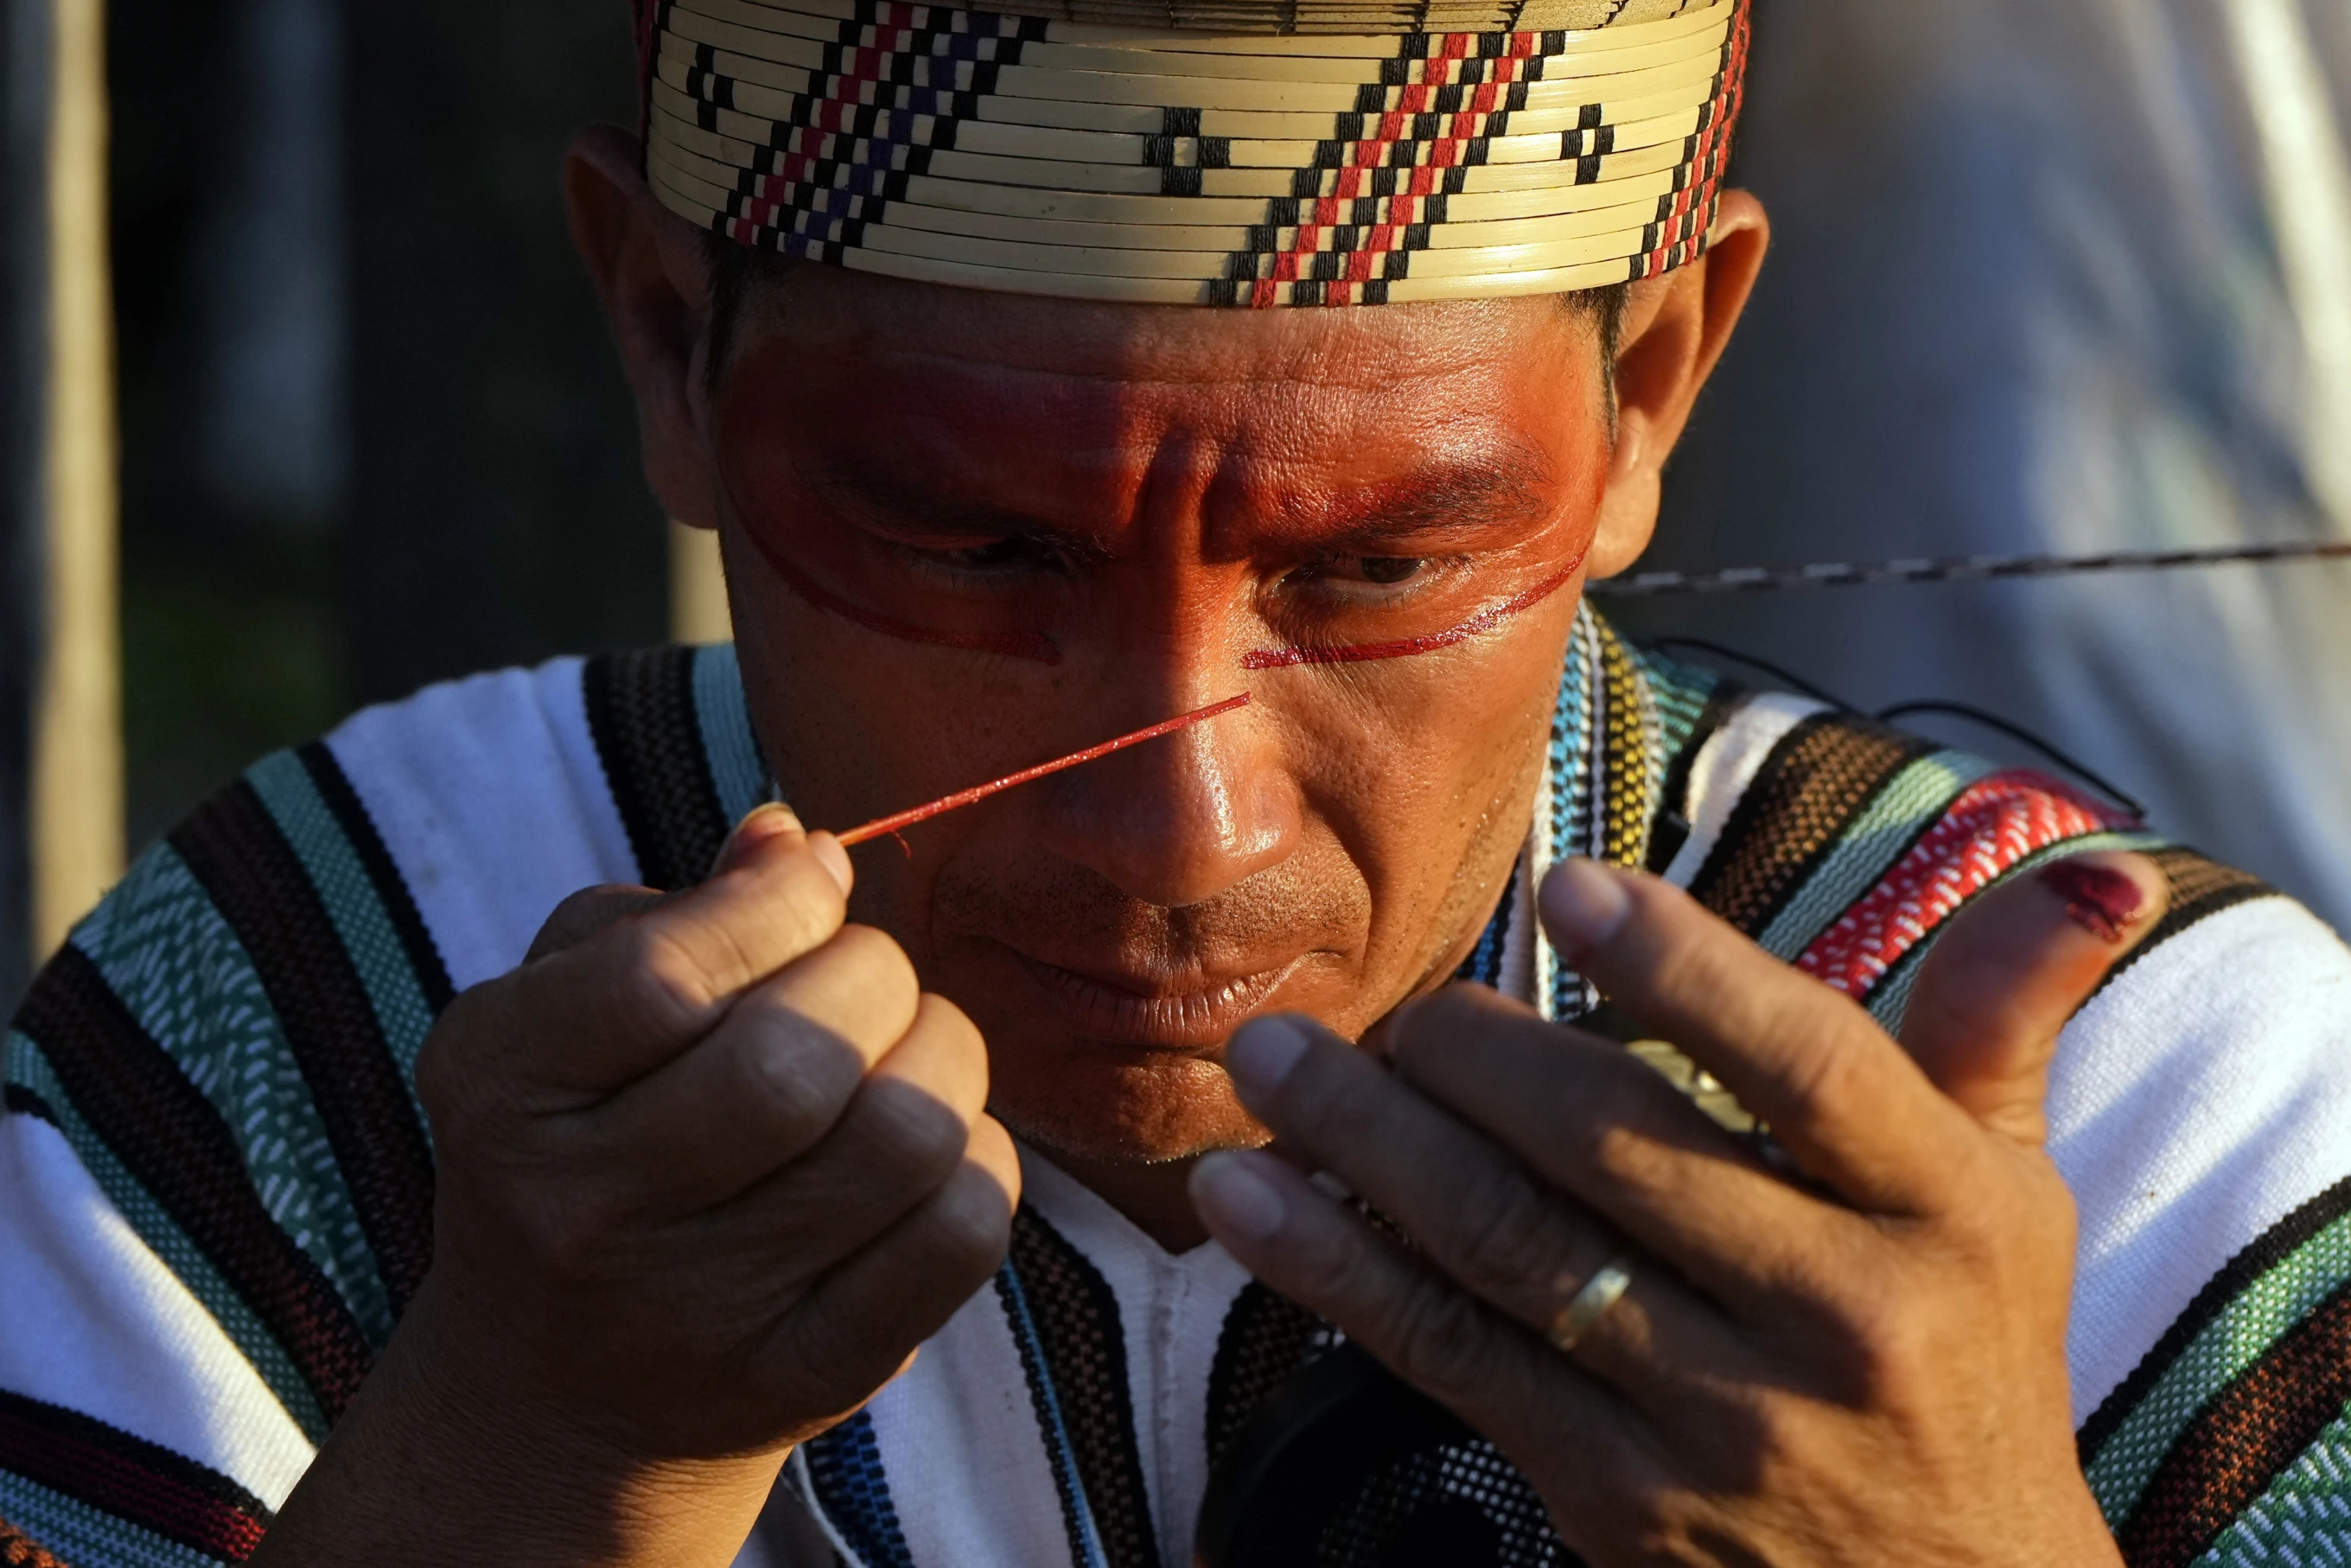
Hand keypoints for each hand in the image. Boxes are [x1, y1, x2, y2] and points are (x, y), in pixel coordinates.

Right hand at [254, 805, 1017, 1566]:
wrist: (556, 1388)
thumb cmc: (584, 1135)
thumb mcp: (567, 1008)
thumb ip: (677, 909)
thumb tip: (792, 842)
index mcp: (500, 1087)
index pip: (661, 975)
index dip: (776, 904)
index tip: (813, 885)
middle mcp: (580, 1213)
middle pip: (795, 1059)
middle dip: (874, 978)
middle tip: (866, 980)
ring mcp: (696, 1313)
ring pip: (901, 1138)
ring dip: (943, 1058)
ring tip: (907, 1052)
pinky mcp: (806, 1376)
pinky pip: (959, 1234)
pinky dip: (977, 1158)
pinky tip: (930, 1149)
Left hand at [1191, 852, 2167, 1566]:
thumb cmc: (1968, 1355)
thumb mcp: (2005, 1194)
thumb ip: (1996, 1023)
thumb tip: (2077, 860)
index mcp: (1941, 1209)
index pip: (1808, 1065)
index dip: (1683, 969)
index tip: (1564, 888)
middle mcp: (1840, 1314)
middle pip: (1619, 1149)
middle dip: (1467, 1057)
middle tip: (1372, 994)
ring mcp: (1720, 1418)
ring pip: (1511, 1247)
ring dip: (1365, 1144)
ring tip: (1268, 1059)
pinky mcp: (1616, 1496)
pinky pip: (1452, 1356)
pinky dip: (1337, 1270)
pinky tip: (1248, 1197)